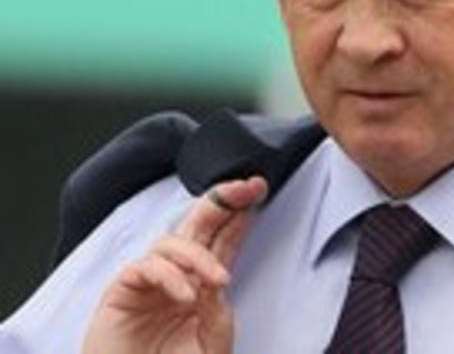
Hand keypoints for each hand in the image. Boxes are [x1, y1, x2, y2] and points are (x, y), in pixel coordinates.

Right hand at [82, 176, 267, 353]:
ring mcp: (148, 282)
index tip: (257, 190)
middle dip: (222, 202)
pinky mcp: (122, 292)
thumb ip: (218, 312)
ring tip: (218, 279)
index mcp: (201, 286)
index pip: (222, 240)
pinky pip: (146, 267)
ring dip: (199, 254)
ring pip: (172, 241)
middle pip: (198, 226)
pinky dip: (170, 277)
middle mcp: (176, 277)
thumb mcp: (211, 344)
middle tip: (245, 188)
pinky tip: (186, 296)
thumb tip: (218, 277)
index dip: (239, 214)